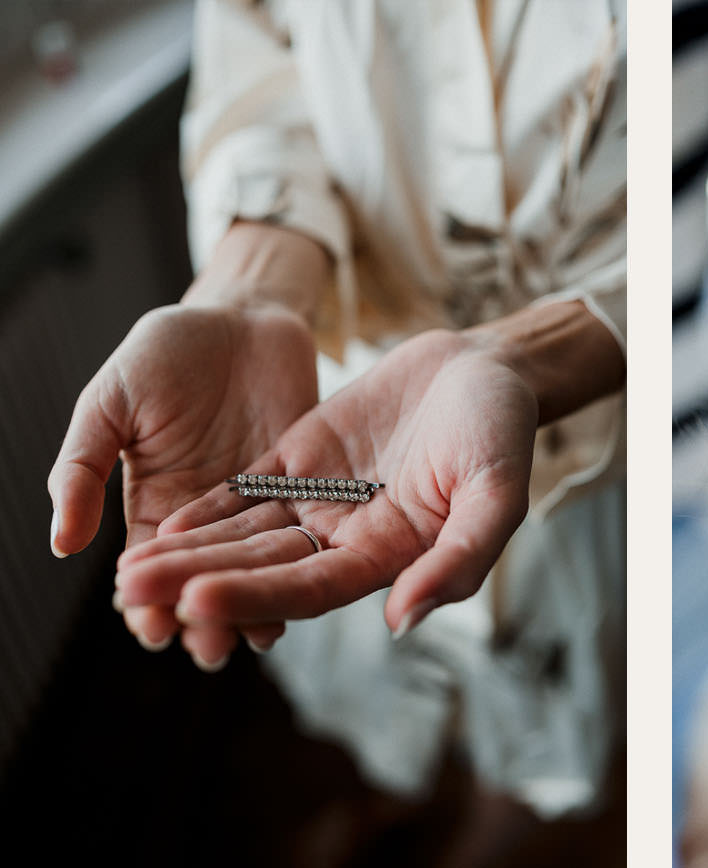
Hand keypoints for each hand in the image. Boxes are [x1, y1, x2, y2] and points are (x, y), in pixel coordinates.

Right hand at [48, 303, 318, 661]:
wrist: (243, 314)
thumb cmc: (166, 351)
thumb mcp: (109, 402)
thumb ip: (82, 467)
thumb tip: (61, 545)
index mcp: (154, 506)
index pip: (149, 571)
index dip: (147, 603)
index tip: (150, 626)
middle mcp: (207, 519)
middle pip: (205, 584)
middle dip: (202, 621)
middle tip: (206, 648)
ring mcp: (259, 507)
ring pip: (255, 574)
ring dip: (252, 608)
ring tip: (256, 637)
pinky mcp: (306, 489)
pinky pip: (302, 538)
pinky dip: (299, 567)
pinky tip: (304, 594)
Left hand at [115, 327, 537, 639]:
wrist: (487, 366)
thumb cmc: (503, 432)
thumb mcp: (499, 495)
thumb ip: (459, 559)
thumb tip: (400, 621)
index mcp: (390, 556)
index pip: (310, 588)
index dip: (254, 595)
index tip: (196, 599)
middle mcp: (346, 537)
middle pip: (261, 568)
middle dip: (196, 581)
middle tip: (130, 593)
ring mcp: (321, 499)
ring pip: (244, 534)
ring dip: (187, 552)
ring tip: (124, 570)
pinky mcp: (301, 459)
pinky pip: (245, 490)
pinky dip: (205, 509)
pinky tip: (159, 524)